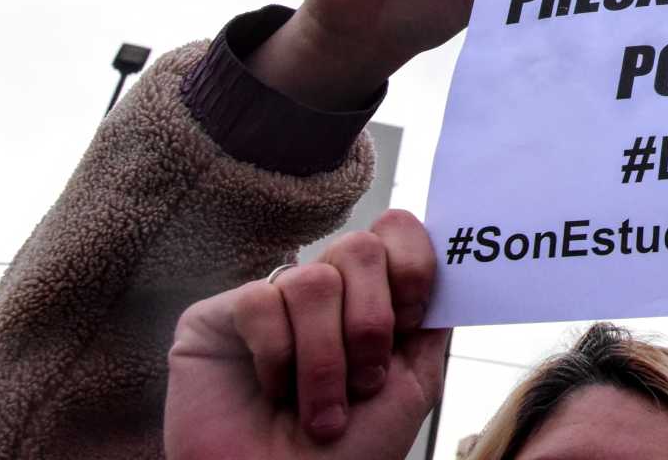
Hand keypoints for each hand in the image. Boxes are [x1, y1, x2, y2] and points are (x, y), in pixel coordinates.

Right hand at [165, 210, 447, 459]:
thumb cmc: (352, 453)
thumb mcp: (414, 382)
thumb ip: (432, 318)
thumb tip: (453, 263)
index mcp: (371, 296)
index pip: (396, 230)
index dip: (411, 265)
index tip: (411, 319)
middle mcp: (323, 291)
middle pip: (359, 247)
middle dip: (371, 322)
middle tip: (365, 382)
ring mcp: (269, 301)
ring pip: (312, 281)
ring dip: (325, 359)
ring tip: (321, 413)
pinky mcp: (215, 318)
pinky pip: (258, 301)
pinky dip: (276, 357)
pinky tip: (273, 392)